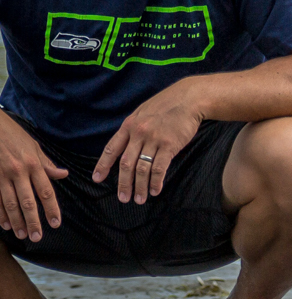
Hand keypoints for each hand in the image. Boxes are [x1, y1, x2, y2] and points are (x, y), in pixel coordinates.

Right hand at [0, 111, 67, 241]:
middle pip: (28, 201)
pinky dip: (0, 212)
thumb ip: (47, 164)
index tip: (55, 224)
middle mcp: (18, 171)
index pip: (46, 192)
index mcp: (33, 164)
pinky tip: (4, 224)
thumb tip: (63, 174)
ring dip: (16, 221)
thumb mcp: (33, 146)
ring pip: (10, 202)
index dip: (51, 209)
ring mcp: (1, 173)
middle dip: (33, 221)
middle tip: (37, 237)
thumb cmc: (12, 134)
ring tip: (21, 235)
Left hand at [92, 79, 203, 203]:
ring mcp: (153, 139)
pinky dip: (156, 182)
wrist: (187, 99)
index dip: (103, 165)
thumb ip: (134, 129)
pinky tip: (155, 191)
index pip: (111, 149)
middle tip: (123, 199)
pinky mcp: (169, 145)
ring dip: (140, 187)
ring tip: (140, 199)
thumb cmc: (167, 106)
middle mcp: (138, 133)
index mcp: (129, 126)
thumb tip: (128, 147)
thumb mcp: (143, 113)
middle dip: (123, 184)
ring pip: (142, 169)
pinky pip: (159, 168)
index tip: (97, 179)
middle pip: (126, 164)